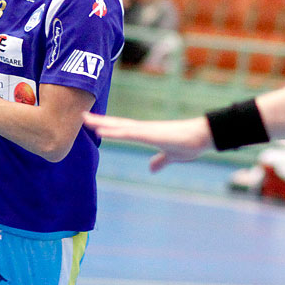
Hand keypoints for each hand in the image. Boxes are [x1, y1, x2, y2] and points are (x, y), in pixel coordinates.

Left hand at [83, 113, 212, 171]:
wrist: (204, 137)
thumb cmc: (189, 143)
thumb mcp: (171, 156)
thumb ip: (160, 161)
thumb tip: (152, 168)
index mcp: (146, 134)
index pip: (121, 129)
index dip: (107, 126)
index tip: (93, 124)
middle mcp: (142, 129)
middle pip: (116, 124)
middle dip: (98, 121)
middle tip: (81, 116)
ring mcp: (145, 130)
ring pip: (119, 126)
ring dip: (102, 124)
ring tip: (86, 121)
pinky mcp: (150, 133)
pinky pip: (127, 133)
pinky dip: (113, 132)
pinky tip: (101, 131)